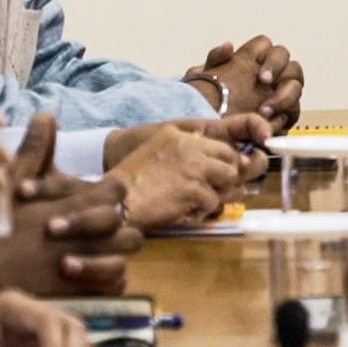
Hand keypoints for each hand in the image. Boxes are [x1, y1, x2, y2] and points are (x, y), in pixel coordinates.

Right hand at [0, 113, 137, 296]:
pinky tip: (91, 276)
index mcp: (74, 206)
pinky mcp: (80, 291)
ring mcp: (86, 266)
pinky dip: (106, 283)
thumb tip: (46, 116)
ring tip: (97, 255)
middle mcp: (87, 236)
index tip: (98, 198)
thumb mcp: (12, 181)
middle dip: (119, 232)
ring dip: (113, 258)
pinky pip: (113, 288)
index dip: (111, 194)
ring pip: (123, 261)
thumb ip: (34, 151)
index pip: (117, 192)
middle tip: (101, 233)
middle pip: (131, 231)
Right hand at [107, 114, 272, 229]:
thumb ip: (183, 153)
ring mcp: (194, 167)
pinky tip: (185, 211)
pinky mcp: (194, 190)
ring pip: (228, 180)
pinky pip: (213, 203)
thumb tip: (212, 163)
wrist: (117, 200)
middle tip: (213, 190)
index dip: (223, 162)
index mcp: (178, 135)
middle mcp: (189, 146)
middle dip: (225, 177)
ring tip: (197, 201)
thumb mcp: (156, 152)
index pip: (218, 144)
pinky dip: (201, 211)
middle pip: (230, 160)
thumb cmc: (132, 181)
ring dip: (215, 193)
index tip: (218, 175)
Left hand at [195, 37, 305, 130]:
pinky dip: (285, 116)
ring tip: (265, 111)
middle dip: (279, 70)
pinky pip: (294, 111)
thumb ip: (215, 59)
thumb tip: (228, 47)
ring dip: (284, 97)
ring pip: (295, 86)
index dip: (268, 57)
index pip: (268, 47)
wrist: (210, 128)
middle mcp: (272, 74)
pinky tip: (269, 123)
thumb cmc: (209, 100)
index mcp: (254, 60)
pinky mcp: (284, 114)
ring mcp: (281, 94)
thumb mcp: (204, 79)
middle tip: (265, 83)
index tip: (260, 74)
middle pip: (288, 63)